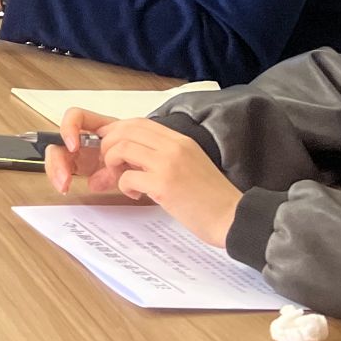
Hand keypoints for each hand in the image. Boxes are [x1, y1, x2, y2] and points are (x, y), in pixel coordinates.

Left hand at [50, 116, 242, 247]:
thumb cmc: (210, 197)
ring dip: (112, 164)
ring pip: (121, 148)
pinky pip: (127, 176)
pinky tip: (136, 195)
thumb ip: (162, 156)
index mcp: (181, 140)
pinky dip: (124, 185)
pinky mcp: (163, 185)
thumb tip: (129, 157)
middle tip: (110, 164)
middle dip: (108, 145)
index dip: (116, 130)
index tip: (108, 143)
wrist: (232, 218)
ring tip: (122, 179)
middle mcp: (174, 146)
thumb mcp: (189, 164)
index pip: (139, 122)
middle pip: (125, 131)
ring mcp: (168, 164)